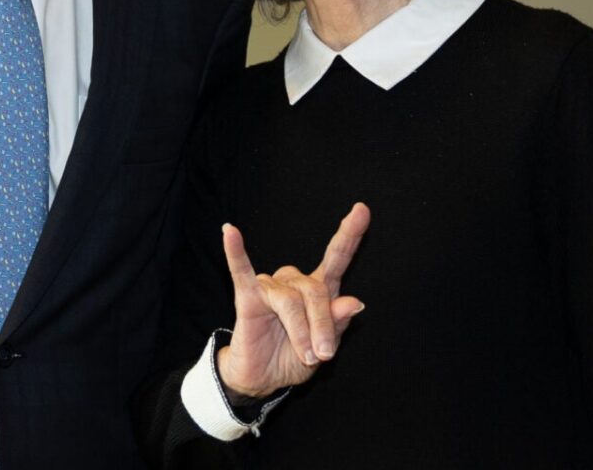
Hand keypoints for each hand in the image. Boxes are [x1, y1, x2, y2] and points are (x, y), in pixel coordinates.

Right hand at [216, 202, 370, 399]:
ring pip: (291, 300)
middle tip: (324, 355)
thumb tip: (355, 302)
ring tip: (307, 356)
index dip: (350, 235)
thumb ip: (337, 324)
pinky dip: (236, 252)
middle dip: (322, 326)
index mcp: (318, 289)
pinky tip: (230, 232)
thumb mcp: (323, 348)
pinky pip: (242, 271)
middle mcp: (294, 281)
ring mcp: (270, 287)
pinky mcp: (247, 297)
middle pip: (316, 291)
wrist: (263, 380)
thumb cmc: (293, 360)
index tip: (362, 210)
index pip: (336, 257)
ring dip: (301, 332)